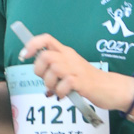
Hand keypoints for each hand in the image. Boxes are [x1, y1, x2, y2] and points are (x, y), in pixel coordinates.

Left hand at [19, 34, 133, 114]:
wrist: (109, 88)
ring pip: (53, 69)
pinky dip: (61, 92)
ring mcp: (77, 69)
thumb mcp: (69, 70)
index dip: (32, 44)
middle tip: (46, 80)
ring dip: (50, 83)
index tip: (24, 55)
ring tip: (57, 90)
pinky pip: (65, 84)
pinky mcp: (82, 82)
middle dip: (40, 70)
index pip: (46, 39)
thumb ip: (53, 69)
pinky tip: (65, 95)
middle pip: (46, 56)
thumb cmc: (87, 80)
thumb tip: (39, 73)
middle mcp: (70, 58)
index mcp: (66, 53)